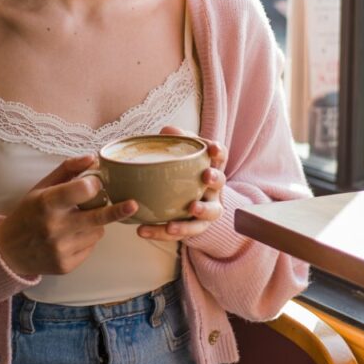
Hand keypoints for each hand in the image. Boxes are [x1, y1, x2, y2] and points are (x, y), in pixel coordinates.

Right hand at [0, 155, 136, 276]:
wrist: (8, 252)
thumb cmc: (28, 213)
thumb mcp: (41, 187)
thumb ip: (68, 169)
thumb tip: (93, 157)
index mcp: (47, 204)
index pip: (80, 191)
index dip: (93, 185)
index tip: (97, 182)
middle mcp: (55, 228)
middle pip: (97, 217)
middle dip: (117, 210)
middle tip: (132, 205)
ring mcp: (61, 249)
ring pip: (97, 232)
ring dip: (94, 224)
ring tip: (75, 222)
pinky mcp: (66, 266)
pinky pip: (91, 248)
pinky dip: (87, 240)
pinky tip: (69, 238)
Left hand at [137, 127, 226, 242]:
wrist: (185, 204)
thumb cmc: (181, 173)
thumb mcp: (180, 155)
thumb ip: (175, 142)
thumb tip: (167, 131)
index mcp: (210, 168)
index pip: (220, 157)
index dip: (218, 151)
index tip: (212, 148)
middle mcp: (213, 190)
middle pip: (220, 184)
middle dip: (215, 179)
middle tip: (206, 176)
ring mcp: (207, 210)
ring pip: (209, 213)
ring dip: (197, 213)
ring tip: (176, 219)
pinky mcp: (193, 227)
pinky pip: (181, 232)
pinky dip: (160, 232)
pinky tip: (142, 230)